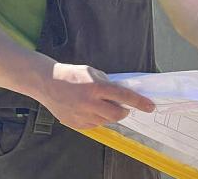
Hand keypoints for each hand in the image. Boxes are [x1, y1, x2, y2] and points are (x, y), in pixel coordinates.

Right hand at [37, 63, 155, 129]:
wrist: (47, 82)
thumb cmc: (71, 74)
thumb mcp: (92, 72)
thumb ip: (108, 83)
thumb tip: (122, 94)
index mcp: (95, 87)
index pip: (123, 96)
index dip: (139, 102)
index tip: (150, 107)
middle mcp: (89, 103)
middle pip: (117, 115)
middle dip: (123, 112)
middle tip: (122, 107)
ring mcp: (82, 115)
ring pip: (106, 121)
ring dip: (108, 114)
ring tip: (99, 104)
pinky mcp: (75, 124)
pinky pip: (94, 125)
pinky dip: (97, 119)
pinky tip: (88, 109)